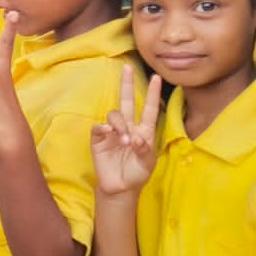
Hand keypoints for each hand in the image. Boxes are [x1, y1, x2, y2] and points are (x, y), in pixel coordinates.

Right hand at [90, 64, 161, 197]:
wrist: (120, 188)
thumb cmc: (136, 174)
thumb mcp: (147, 164)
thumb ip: (143, 150)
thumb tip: (134, 138)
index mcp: (144, 131)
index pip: (149, 108)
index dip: (152, 94)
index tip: (156, 77)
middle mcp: (128, 127)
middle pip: (126, 101)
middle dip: (126, 84)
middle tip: (127, 68)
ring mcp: (112, 132)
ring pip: (114, 115)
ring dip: (119, 124)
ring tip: (123, 140)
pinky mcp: (99, 139)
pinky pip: (99, 127)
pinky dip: (103, 128)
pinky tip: (108, 134)